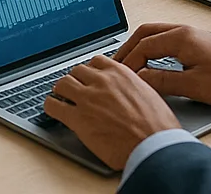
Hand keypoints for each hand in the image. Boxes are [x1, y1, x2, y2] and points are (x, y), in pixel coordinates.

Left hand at [41, 56, 179, 171]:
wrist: (155, 148)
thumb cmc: (159, 128)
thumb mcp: (149, 95)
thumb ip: (132, 87)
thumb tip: (125, 90)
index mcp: (121, 74)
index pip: (96, 62)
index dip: (91, 72)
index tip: (90, 79)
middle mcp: (101, 82)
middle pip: (77, 71)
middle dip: (76, 81)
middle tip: (76, 91)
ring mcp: (87, 99)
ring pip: (62, 84)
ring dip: (62, 91)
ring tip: (63, 99)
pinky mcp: (77, 119)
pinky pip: (53, 106)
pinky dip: (51, 106)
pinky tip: (54, 110)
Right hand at [114, 23, 210, 106]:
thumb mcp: (194, 85)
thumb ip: (162, 81)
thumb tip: (140, 80)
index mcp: (181, 37)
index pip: (143, 45)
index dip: (128, 61)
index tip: (120, 75)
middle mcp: (185, 31)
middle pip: (146, 33)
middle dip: (128, 48)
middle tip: (116, 63)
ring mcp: (193, 34)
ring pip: (156, 34)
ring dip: (141, 46)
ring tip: (130, 62)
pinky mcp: (199, 42)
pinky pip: (167, 39)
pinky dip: (154, 48)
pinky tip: (153, 61)